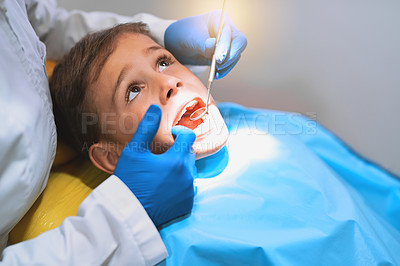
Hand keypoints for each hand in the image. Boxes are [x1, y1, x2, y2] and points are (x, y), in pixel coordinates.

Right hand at [114, 105, 196, 226]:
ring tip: (161, 171)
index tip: (171, 135)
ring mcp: (188, 191)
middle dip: (179, 150)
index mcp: (177, 160)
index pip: (188, 137)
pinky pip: (188, 188)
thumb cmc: (129, 181)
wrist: (128, 214)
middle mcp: (187, 175)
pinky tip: (165, 186)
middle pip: (189, 154)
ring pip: (189, 171)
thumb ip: (147, 128)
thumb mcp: (134, 152)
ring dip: (179, 167)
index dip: (180, 132)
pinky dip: (180, 184)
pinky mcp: (187, 204)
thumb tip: (155, 108)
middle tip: (162, 154)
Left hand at [165, 10, 246, 78]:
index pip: (231, 33)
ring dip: (227, 66)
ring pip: (235, 55)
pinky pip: (229, 63)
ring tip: (214, 73)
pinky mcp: (223, 54)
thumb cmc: (181, 35)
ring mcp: (226, 42)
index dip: (227, 47)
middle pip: (239, 44)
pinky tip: (215, 75)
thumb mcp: (190, 38)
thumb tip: (214, 47)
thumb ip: (202, 43)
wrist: (175, 44)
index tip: (217, 59)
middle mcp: (226, 29)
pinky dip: (223, 70)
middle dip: (230, 57)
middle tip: (218, 66)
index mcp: (219, 19)